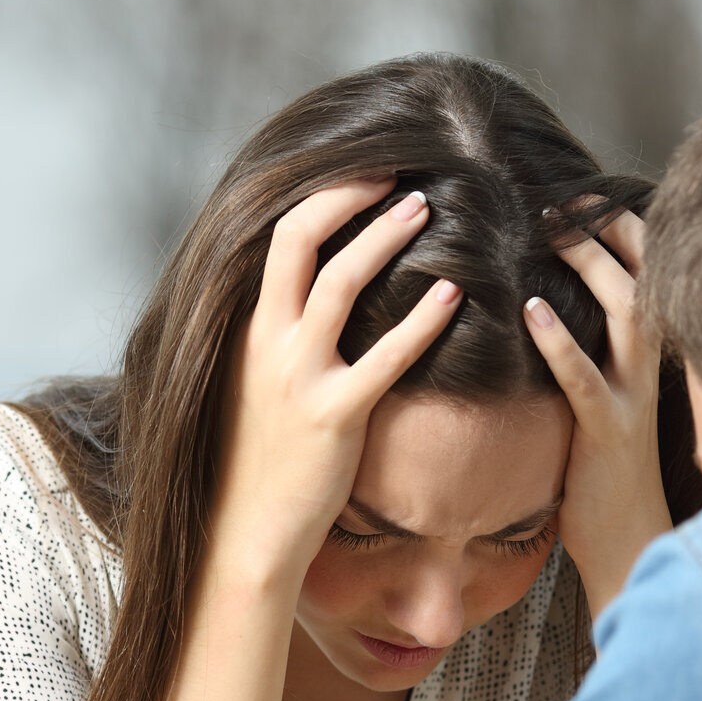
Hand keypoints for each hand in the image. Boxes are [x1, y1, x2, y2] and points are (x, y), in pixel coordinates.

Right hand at [213, 179, 463, 586]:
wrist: (248, 529)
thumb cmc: (258, 458)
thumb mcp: (254, 384)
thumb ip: (276, 337)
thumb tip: (310, 299)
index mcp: (250, 329)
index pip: (279, 238)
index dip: (324, 196)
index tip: (365, 175)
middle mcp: (267, 342)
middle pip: (301, 239)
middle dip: (350, 194)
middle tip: (398, 171)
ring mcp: (298, 377)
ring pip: (340, 283)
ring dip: (385, 237)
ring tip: (426, 207)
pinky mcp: (334, 417)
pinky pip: (384, 358)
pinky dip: (421, 322)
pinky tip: (453, 297)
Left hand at [524, 210, 673, 615]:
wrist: (631, 545)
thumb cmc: (606, 475)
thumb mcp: (604, 403)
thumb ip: (592, 356)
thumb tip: (550, 307)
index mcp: (649, 357)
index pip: (649, 274)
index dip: (622, 229)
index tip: (585, 191)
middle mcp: (651, 368)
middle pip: (644, 277)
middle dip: (608, 230)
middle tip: (565, 193)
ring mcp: (634, 399)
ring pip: (625, 314)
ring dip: (590, 267)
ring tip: (553, 229)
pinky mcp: (608, 433)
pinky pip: (586, 379)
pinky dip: (560, 342)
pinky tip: (531, 310)